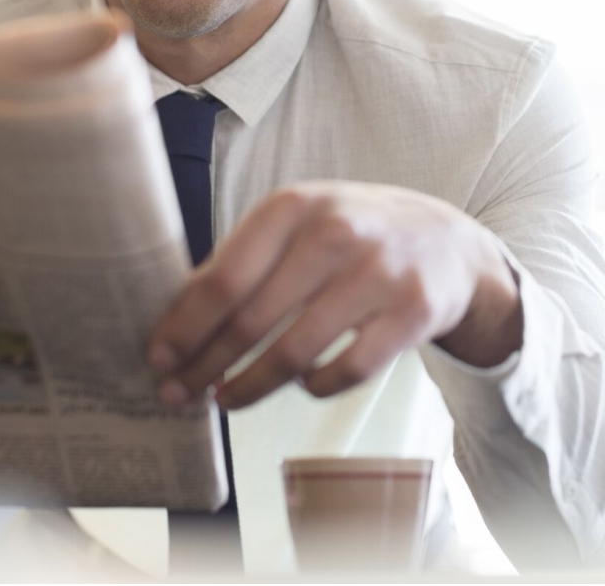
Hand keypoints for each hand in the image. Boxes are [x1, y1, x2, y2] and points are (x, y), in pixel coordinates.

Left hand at [148, 181, 521, 409]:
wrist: (445, 240)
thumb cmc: (354, 231)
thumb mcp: (300, 221)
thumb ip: (245, 257)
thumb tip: (177, 312)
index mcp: (295, 205)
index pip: (224, 276)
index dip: (185, 325)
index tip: (159, 358)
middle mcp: (336, 233)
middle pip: (251, 319)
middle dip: (205, 365)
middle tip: (178, 394)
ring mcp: (378, 273)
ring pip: (294, 352)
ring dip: (249, 387)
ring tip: (225, 399)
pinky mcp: (412, 314)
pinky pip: (346, 371)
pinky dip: (314, 387)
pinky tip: (298, 386)